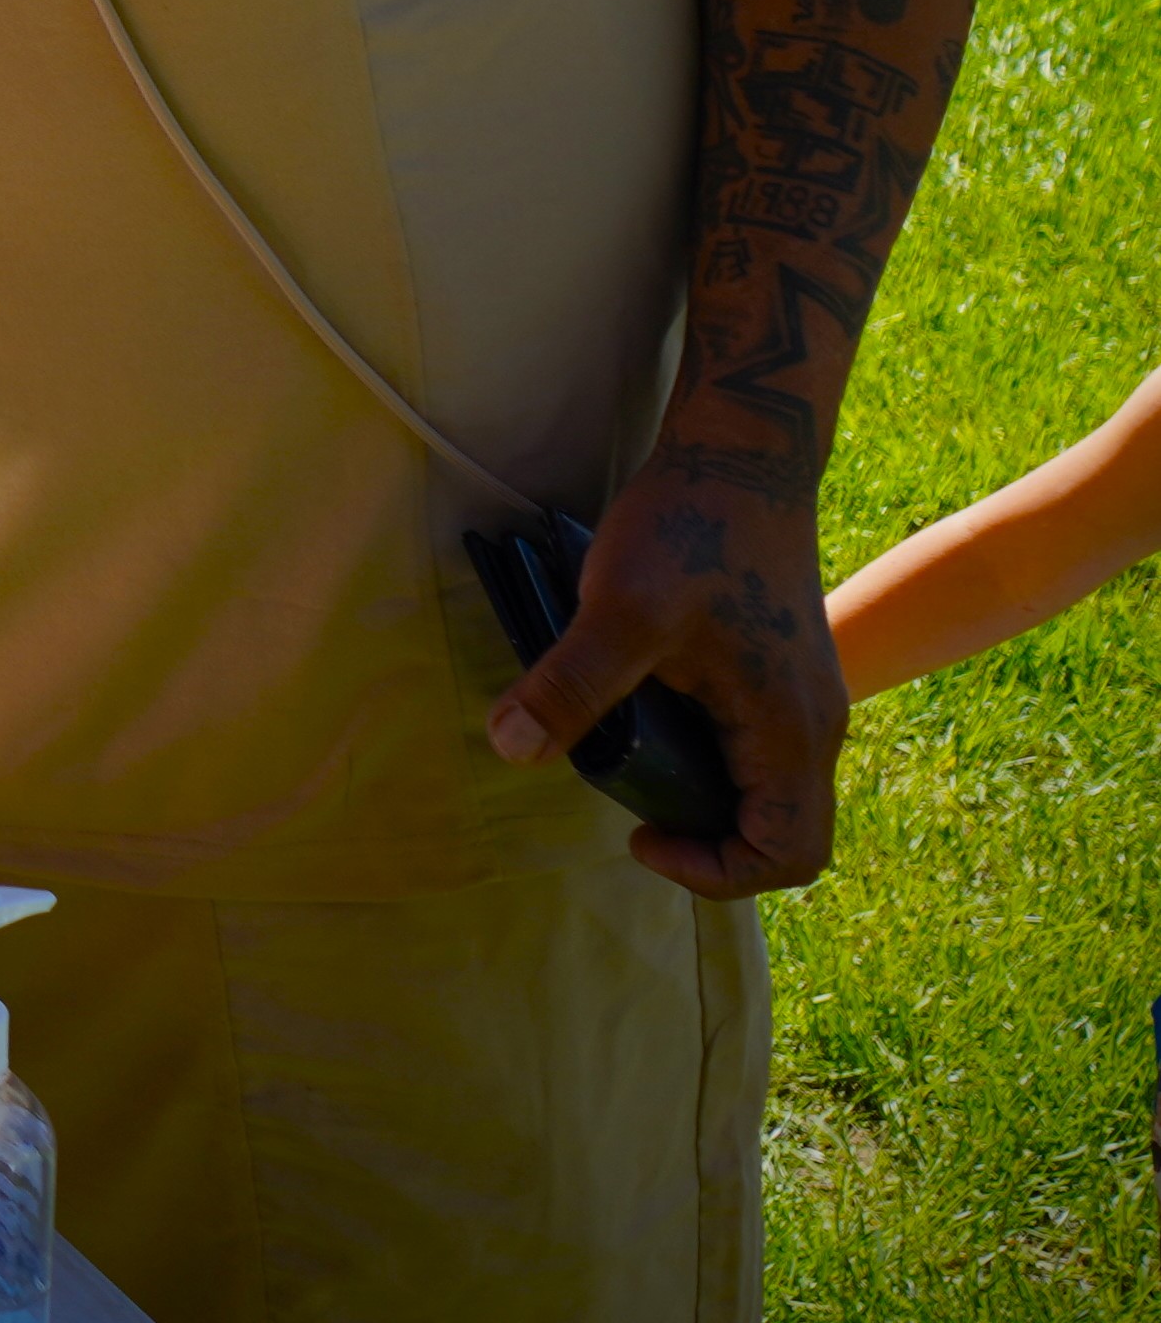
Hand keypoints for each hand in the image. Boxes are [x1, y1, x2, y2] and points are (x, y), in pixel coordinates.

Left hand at [488, 449, 845, 895]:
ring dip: (701, 793)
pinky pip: (753, 743)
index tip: (638, 832)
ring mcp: (800, 696)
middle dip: (706, 839)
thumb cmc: (690, 528)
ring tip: (625, 759)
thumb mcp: (620, 611)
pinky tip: (644, 713)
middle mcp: (813, 724)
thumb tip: (511, 749)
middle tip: (628, 808)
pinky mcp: (777, 668)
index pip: (789, 855)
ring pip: (765, 787)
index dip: (715, 870)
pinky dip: (705, 753)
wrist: (740, 451)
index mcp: (794, 732)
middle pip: (781, 831)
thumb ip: (570, 686)